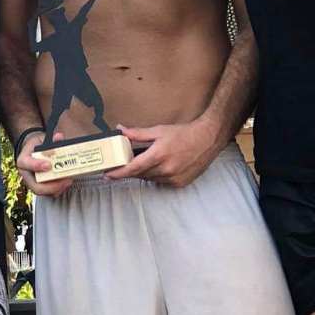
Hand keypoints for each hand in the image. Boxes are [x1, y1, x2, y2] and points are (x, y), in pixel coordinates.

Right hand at [16, 131, 71, 197]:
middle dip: (51, 185)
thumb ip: (51, 139)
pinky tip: (66, 183)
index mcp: (23, 160)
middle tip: (64, 179)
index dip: (37, 165)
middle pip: (35, 186)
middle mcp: (26, 174)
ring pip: (43, 192)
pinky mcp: (41, 187)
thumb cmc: (37, 146)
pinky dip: (59, 190)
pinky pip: (49, 193)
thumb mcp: (42, 139)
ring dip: (57, 189)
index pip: (26, 164)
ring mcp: (33, 183)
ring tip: (68, 181)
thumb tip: (59, 137)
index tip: (48, 165)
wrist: (34, 152)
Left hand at [107, 119, 221, 187]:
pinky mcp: (179, 183)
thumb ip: (138, 133)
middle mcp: (166, 169)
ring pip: (150, 179)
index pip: (133, 168)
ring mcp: (173, 178)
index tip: (107, 175)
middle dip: (130, 170)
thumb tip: (120, 130)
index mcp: (159, 155)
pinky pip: (160, 182)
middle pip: (140, 174)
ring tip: (145, 161)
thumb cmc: (183, 133)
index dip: (118, 173)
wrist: (207, 140)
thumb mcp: (159, 130)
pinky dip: (156, 176)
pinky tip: (159, 166)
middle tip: (123, 163)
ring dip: (144, 172)